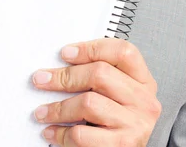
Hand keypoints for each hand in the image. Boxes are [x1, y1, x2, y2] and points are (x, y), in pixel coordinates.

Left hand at [32, 38, 160, 145]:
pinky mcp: (121, 146)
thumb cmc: (118, 120)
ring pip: (88, 103)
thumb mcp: (119, 92)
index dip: (91, 48)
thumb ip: (101, 74)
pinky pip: (83, 134)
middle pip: (100, 74)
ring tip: (42, 112)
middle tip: (41, 80)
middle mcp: (143, 100)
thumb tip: (60, 65)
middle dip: (65, 76)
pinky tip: (52, 131)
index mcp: (143, 80)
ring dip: (58, 108)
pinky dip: (62, 133)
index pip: (122, 51)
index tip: (65, 53)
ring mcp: (134, 124)